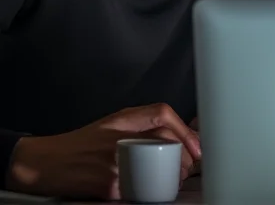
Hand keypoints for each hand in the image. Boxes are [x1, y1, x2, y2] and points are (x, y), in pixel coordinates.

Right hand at [5, 103, 200, 199]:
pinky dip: (151, 192)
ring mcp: (114, 161)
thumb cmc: (83, 144)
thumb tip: (182, 136)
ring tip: (176, 178)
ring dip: (173, 174)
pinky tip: (155, 191)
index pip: (162, 113)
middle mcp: (119, 136)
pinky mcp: (108, 186)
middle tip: (190, 164)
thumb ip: (143, 124)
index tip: (197, 145)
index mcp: (122, 119)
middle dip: (185, 154)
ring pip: (157, 165)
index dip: (185, 129)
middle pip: (165, 138)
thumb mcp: (112, 123)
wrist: (45, 163)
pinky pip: (139, 189)